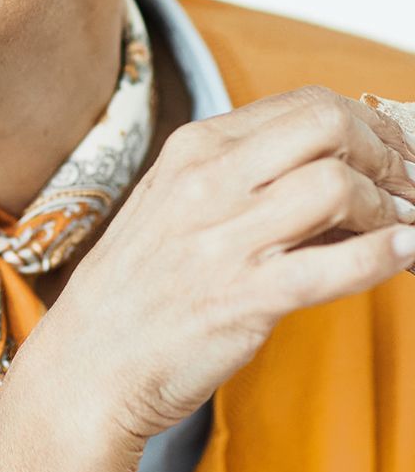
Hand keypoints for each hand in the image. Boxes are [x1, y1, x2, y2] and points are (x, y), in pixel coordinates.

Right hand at [0, 86, 414, 471]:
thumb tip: (337, 170)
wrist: (87, 368)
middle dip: (386, 151)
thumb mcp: (174, 209)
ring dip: (390, 206)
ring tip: (401, 227)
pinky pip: (339, 264)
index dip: (365, 124)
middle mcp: (207, 181)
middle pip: (327, 125)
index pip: (302, 103)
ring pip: (338, 185)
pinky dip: (387, 255)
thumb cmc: (136, 291)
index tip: (390, 153)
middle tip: (406, 183)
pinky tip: (404, 255)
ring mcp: (224, 239)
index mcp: (192, 150)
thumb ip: (244, 182)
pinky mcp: (245, 298)